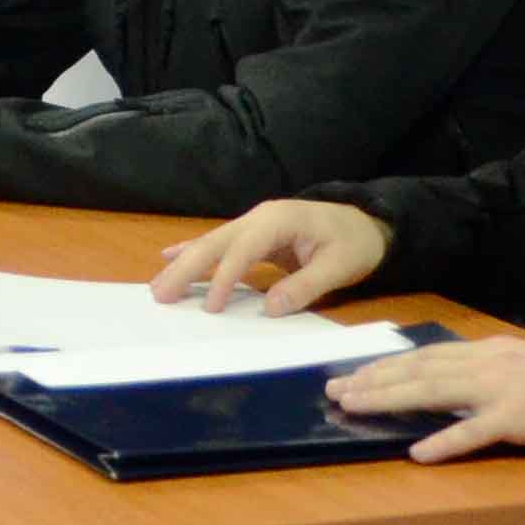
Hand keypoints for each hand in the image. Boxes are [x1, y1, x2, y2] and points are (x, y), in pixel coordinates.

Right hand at [151, 199, 393, 314]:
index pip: (243, 249)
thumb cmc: (355, 244)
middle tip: (159, 294)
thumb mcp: (340, 267)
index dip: (224, 277)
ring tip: (157, 286)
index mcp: (280, 220)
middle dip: (186, 267)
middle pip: (216, 242)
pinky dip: (193, 251)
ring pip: (211, 242)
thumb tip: (269, 308)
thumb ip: (305, 286)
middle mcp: (259, 217)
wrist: (368, 224)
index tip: (210, 306)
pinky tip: (168, 256)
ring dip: (183, 263)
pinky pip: (219, 243)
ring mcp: (254, 223)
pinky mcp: (254, 233)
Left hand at [325, 336, 524, 463]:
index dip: (386, 364)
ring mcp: (498, 390)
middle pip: (417, 369)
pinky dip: (443, 442)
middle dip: (372, 378)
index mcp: (486, 350)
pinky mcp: (515, 418)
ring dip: (388, 399)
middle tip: (335, 389)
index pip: (425, 356)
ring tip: (353, 406)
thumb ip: (484, 367)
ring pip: (432, 391)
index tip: (354, 373)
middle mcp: (485, 363)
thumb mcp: (520, 362)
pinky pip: (473, 432)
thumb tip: (447, 375)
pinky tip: (417, 452)